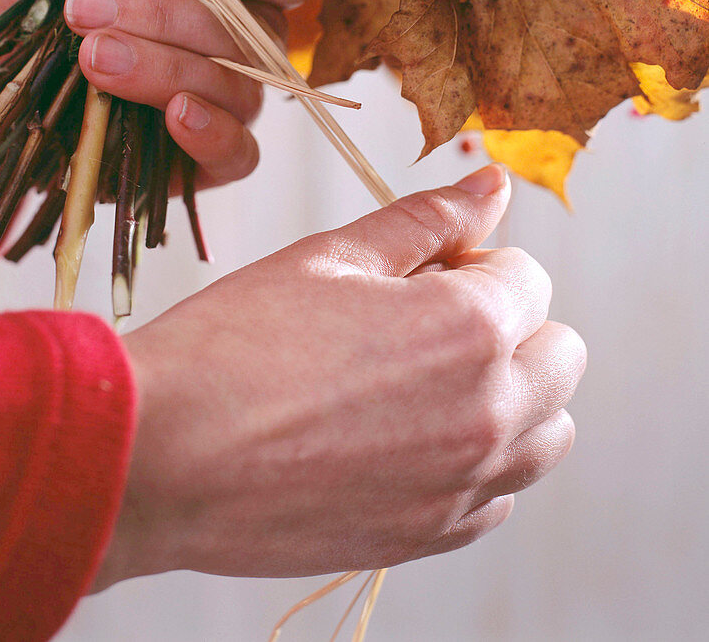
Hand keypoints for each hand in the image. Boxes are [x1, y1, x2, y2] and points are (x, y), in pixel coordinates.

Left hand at [0, 0, 320, 188]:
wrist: (7, 76)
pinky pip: (239, 152)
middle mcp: (247, 40)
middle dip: (166, 15)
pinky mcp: (209, 161)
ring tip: (94, 55)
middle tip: (86, 7)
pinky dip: (212, 133)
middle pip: (254, 29)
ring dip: (166, 67)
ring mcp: (233, 102)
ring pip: (239, 86)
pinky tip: (173, 114)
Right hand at [96, 164, 585, 584]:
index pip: (529, 277)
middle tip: (424, 321)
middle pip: (559, 355)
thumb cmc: (235, 342)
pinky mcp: (431, 536)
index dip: (471, 263)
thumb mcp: (333, 256)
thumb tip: (492, 184)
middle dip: (509, 325)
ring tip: (421, 381)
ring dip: (508, 394)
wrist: (162, 452)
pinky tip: (404, 439)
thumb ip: (428, 219)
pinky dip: (475, 461)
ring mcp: (463, 484)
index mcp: (471, 326)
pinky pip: (498, 495)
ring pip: (544, 432)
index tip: (417, 273)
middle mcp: (488, 411)